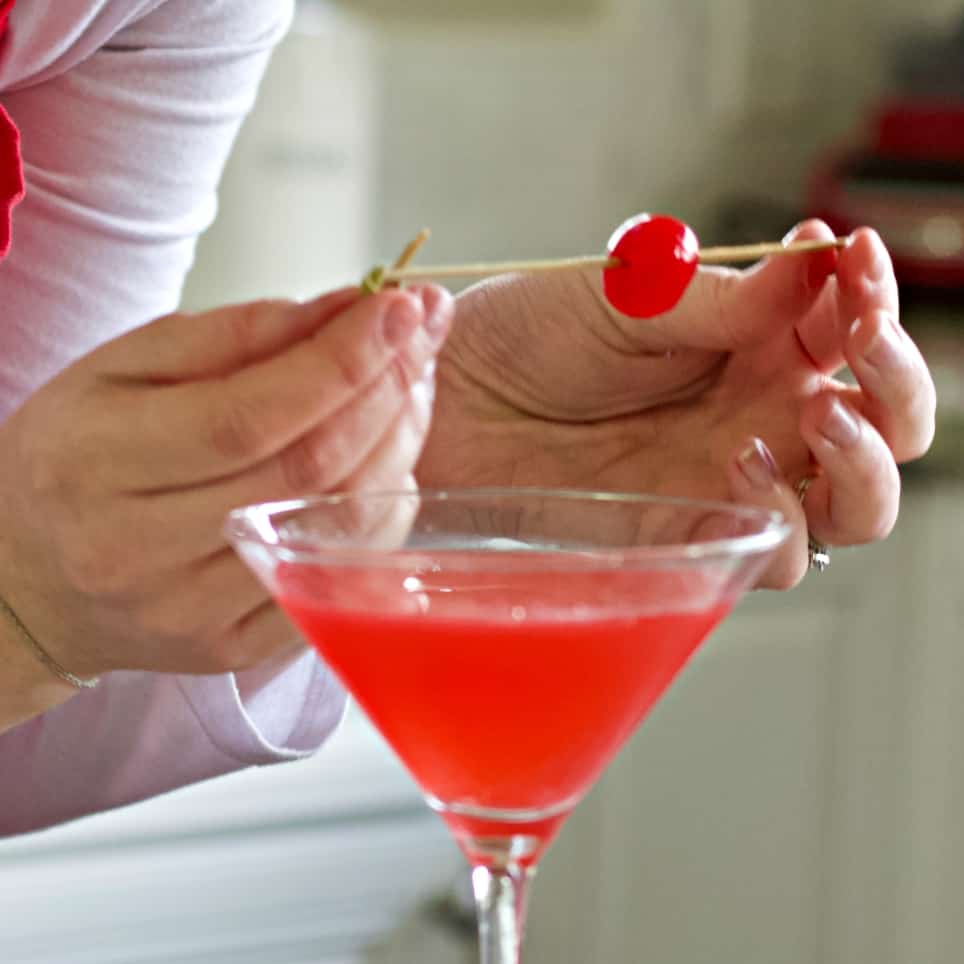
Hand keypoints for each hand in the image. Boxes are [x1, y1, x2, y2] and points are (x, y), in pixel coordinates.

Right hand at [0, 284, 453, 679]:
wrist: (29, 580)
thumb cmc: (75, 459)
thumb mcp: (119, 371)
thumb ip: (229, 337)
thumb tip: (338, 310)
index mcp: (99, 465)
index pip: (248, 415)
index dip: (341, 360)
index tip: (400, 307)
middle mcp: (142, 553)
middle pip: (307, 470)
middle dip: (386, 390)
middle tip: (424, 332)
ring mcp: (195, 614)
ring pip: (336, 526)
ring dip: (398, 444)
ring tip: (413, 384)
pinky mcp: (237, 651)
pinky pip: (339, 576)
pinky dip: (384, 510)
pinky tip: (391, 457)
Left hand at [417, 222, 934, 586]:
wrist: (451, 402)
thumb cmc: (523, 336)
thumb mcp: (624, 297)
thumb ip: (722, 298)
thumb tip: (818, 257)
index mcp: (750, 345)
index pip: (854, 332)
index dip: (873, 299)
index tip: (854, 258)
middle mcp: (755, 416)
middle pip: (886, 427)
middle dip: (896, 384)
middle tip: (859, 341)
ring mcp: (727, 483)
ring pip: (854, 508)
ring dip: (861, 463)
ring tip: (813, 414)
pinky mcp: (687, 535)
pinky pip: (774, 553)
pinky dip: (780, 518)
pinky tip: (741, 462)